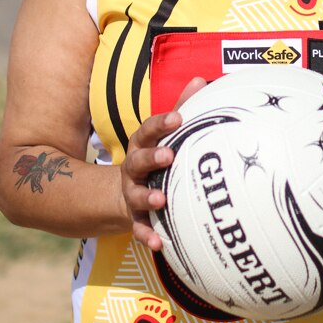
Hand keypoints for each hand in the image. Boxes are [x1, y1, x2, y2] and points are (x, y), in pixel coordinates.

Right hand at [119, 77, 205, 250]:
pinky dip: (148, 235)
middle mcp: (134, 168)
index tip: (178, 118)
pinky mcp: (135, 218)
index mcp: (142, 145)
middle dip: (152, 158)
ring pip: (138, 195)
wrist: (121, 194)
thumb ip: (182, 107)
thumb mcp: (163, 134)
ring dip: (148, 197)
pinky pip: (140, 228)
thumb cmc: (154, 156)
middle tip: (169, 156)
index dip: (161, 124)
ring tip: (162, 199)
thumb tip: (202, 79)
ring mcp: (133, 194)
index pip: (148, 131)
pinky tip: (160, 244)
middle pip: (138, 160)